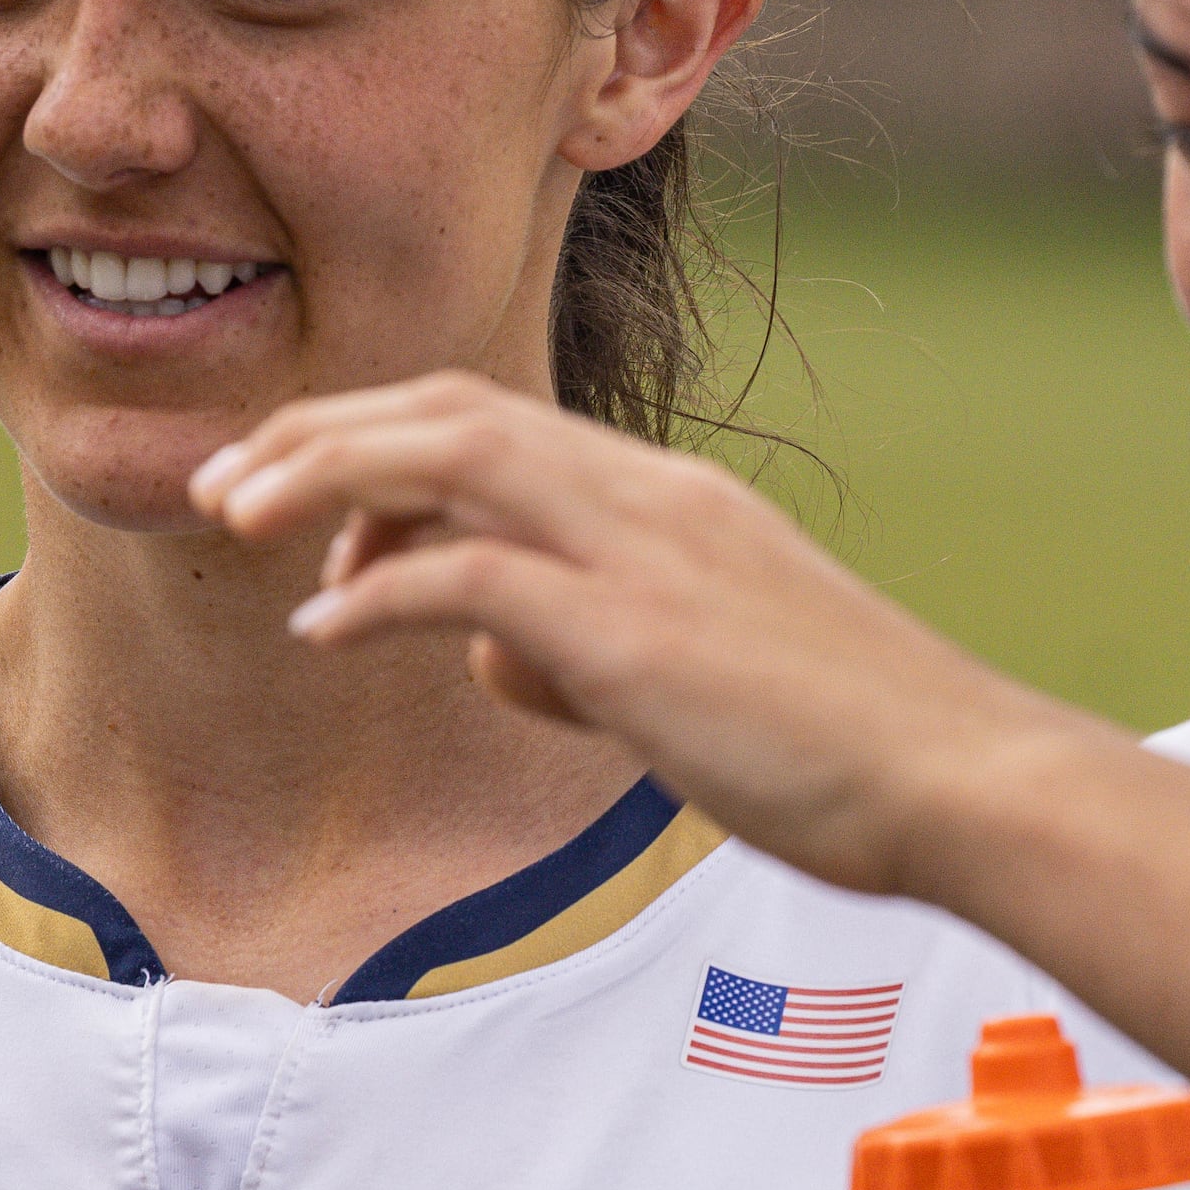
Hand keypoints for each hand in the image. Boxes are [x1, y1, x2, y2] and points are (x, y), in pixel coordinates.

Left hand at [188, 373, 1113, 901]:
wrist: (964, 779)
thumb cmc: (850, 750)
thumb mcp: (706, 685)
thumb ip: (592, 654)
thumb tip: (495, 658)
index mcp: (673, 500)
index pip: (495, 424)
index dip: (381, 444)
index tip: (306, 506)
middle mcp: (650, 498)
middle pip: (449, 410)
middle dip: (322, 432)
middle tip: (225, 481)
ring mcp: (643, 554)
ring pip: (445, 456)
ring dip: (322, 478)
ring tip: (235, 516)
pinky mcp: (633, 632)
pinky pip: (466, 578)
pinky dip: (377, 592)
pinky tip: (321, 630)